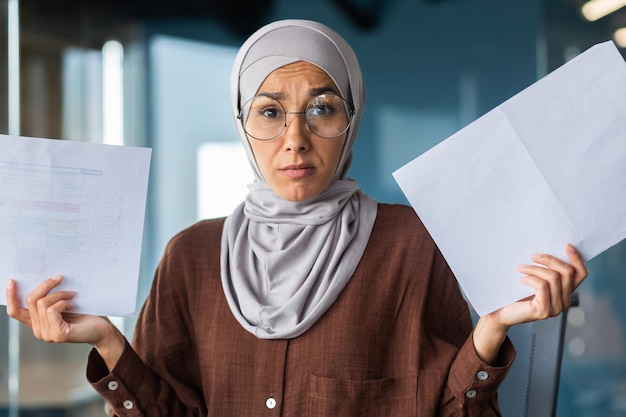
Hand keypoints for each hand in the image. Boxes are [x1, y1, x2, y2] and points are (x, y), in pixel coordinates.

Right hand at [6, 276, 125, 369]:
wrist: (102, 329)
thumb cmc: (85, 314)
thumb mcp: (63, 304)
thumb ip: (50, 298)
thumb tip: (43, 279)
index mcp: (37, 323)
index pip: (15, 311)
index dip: (10, 296)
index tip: (12, 281)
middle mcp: (38, 330)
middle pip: (30, 301)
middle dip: (45, 285)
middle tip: (59, 278)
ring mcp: (47, 335)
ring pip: (42, 304)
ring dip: (59, 294)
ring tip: (72, 294)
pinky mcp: (57, 335)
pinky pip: (52, 310)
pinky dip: (63, 303)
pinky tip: (73, 304)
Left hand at [474, 243, 587, 363]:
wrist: (501, 313)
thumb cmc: (516, 295)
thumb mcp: (535, 280)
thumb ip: (546, 271)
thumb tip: (548, 250)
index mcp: (565, 293)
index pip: (581, 274)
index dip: (577, 259)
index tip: (567, 245)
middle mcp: (564, 302)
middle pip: (568, 273)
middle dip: (550, 260)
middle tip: (533, 255)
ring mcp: (556, 308)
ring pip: (554, 277)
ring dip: (535, 268)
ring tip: (521, 268)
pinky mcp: (544, 311)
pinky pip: (542, 286)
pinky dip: (531, 278)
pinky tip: (522, 279)